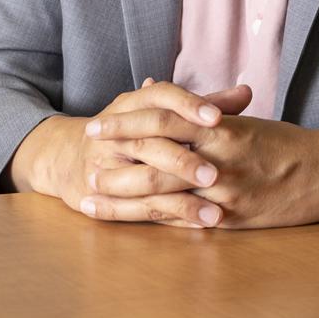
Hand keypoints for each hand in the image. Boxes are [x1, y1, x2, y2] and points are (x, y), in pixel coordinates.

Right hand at [52, 79, 250, 226]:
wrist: (72, 154)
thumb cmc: (132, 129)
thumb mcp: (161, 111)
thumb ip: (205, 104)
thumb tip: (246, 92)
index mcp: (134, 104)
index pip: (161, 97)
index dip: (189, 105)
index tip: (217, 117)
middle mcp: (117, 132)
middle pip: (151, 143)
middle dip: (184, 160)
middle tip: (216, 173)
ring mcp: (106, 166)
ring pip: (145, 182)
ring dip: (182, 200)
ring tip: (216, 212)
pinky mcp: (104, 197)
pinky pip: (139, 210)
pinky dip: (171, 217)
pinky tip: (198, 225)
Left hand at [83, 110, 318, 228]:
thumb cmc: (285, 143)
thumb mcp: (243, 119)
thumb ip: (197, 109)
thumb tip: (154, 87)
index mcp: (221, 127)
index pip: (163, 119)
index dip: (126, 123)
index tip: (97, 125)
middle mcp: (220, 157)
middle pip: (155, 156)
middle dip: (116, 159)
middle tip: (86, 159)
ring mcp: (225, 192)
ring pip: (164, 192)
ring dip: (124, 195)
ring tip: (93, 195)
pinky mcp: (233, 219)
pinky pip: (186, 221)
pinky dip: (155, 220)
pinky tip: (131, 221)